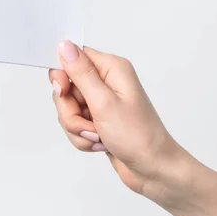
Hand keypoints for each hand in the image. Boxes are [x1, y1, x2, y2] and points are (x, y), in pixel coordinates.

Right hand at [49, 40, 180, 195]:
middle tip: (90, 123)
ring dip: (77, 127)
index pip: (73, 57)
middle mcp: (106, 81)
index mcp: (111, 68)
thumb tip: (64, 46)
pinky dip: (82, 137)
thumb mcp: (104, 102)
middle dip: (70, 111)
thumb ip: (81, 73)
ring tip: (98, 137)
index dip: (62, 76)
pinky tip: (100, 143)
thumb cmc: (138, 136)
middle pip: (66, 87)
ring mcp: (101, 101)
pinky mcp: (97, 119)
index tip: (64, 93)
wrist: (153, 170)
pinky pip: (74, 123)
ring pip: (68, 108)